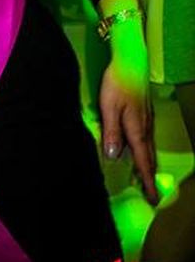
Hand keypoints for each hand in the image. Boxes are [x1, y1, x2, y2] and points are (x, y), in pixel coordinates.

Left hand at [99, 50, 156, 204]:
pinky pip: (145, 139)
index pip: (143, 161)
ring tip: (145, 180)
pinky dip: (145, 152)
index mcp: (137, 130)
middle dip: (150, 178)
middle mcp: (145, 128)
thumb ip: (111, 132)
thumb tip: (114, 157)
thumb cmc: (118, 84)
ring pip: (148, 149)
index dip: (147, 181)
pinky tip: (139, 153)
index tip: (151, 199)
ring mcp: (146, 121)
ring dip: (147, 166)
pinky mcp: (144, 114)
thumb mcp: (109, 108)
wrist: (131, 62)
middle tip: (151, 196)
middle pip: (149, 158)